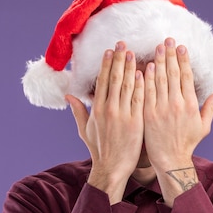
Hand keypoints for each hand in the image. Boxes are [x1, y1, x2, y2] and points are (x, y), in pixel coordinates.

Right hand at [67, 41, 144, 203]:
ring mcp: (123, 115)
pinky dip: (141, 85)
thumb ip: (78, 111)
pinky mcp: (135, 122)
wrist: (112, 168)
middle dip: (119, 59)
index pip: (102, 81)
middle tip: (123, 43)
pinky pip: (139, 99)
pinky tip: (144, 72)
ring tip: (135, 52)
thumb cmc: (99, 150)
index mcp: (97, 109)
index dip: (107, 64)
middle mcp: (109, 109)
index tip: (110, 50)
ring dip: (131, 67)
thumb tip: (69, 96)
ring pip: (128, 86)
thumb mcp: (85, 130)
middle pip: (115, 78)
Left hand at [143, 38, 212, 204]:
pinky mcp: (148, 115)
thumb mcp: (203, 126)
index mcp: (190, 105)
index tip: (181, 47)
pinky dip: (146, 79)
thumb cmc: (187, 144)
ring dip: (158, 62)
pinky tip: (146, 67)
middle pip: (173, 74)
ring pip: (159, 80)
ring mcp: (161, 109)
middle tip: (167, 40)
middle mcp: (176, 104)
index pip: (186, 77)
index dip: (183, 60)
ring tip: (157, 48)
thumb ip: (210, 107)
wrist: (170, 160)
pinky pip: (146, 93)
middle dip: (170, 55)